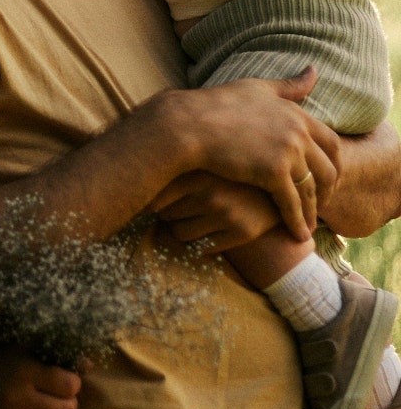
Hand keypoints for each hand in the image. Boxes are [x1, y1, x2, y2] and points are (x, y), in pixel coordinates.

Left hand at [151, 172, 278, 251]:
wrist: (281, 188)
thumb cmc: (231, 170)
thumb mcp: (205, 161)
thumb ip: (174, 164)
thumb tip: (127, 173)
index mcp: (200, 170)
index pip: (154, 195)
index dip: (148, 201)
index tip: (147, 200)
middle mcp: (212, 192)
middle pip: (164, 214)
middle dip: (168, 212)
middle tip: (182, 204)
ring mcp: (227, 214)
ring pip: (178, 233)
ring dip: (180, 228)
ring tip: (196, 215)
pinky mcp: (241, 233)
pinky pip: (202, 248)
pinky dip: (201, 242)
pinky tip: (213, 228)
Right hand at [181, 68, 339, 240]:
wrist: (188, 124)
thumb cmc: (216, 106)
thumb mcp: (257, 89)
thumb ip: (288, 86)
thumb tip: (314, 70)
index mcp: (297, 113)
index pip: (332, 142)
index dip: (334, 163)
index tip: (329, 177)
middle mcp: (298, 131)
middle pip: (328, 169)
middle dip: (328, 190)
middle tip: (322, 205)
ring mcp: (288, 152)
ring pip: (311, 189)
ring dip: (313, 211)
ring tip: (309, 226)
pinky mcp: (273, 173)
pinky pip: (292, 204)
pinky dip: (297, 221)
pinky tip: (298, 235)